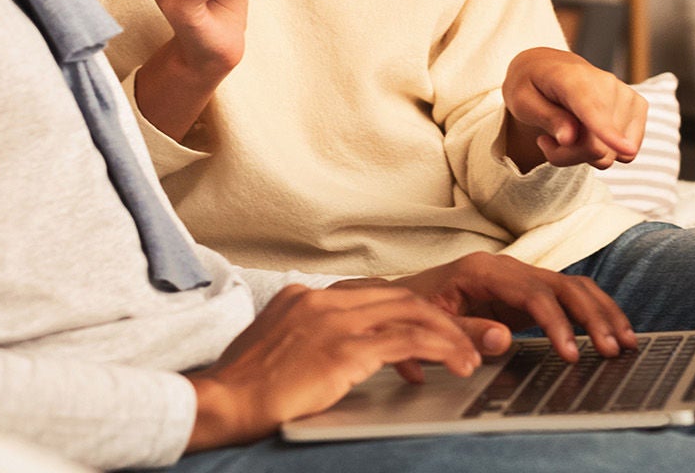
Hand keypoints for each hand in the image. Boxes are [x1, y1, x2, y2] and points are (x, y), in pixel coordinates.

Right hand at [185, 284, 485, 450]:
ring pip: (411, 312)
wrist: (222, 401)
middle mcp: (320, 299)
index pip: (371, 293)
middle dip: (440, 317)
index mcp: (302, 296)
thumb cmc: (243, 388)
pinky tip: (458, 364)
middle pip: (398, 296)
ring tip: (472, 355)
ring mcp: (332, 321)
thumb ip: (305, 338)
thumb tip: (333, 352)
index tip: (432, 329)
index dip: (408, 311)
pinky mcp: (343, 349)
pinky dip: (440, 348)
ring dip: (449, 333)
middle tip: (469, 338)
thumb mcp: (274, 347)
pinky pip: (407, 340)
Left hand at [383, 252, 636, 361]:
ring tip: (625, 342)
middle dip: (592, 317)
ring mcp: (520, 279)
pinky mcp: (527, 294)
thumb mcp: (430, 320)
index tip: (570, 353)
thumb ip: (464, 330)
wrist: (403, 297)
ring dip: (602, 313)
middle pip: (563, 285)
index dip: (556, 323)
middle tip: (612, 350)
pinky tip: (611, 332)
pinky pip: (569, 298)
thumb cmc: (414, 308)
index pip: (533, 293)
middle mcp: (508, 268)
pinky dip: (594, 313)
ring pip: (573, 288)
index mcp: (483, 270)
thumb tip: (503, 339)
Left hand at [501, 47, 645, 170]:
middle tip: (546, 140)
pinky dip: (605, 151)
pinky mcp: (638, 107)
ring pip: (610, 154)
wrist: (548, 67)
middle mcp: (607, 83)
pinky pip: (625, 154)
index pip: (591, 109)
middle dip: (567, 155)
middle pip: (595, 147)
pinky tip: (587, 134)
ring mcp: (627, 95)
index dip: (607, 132)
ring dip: (583, 154)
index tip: (627, 150)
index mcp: (573, 77)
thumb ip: (547, 118)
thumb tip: (570, 139)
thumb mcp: (521, 102)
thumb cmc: (531, 86)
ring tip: (565, 133)